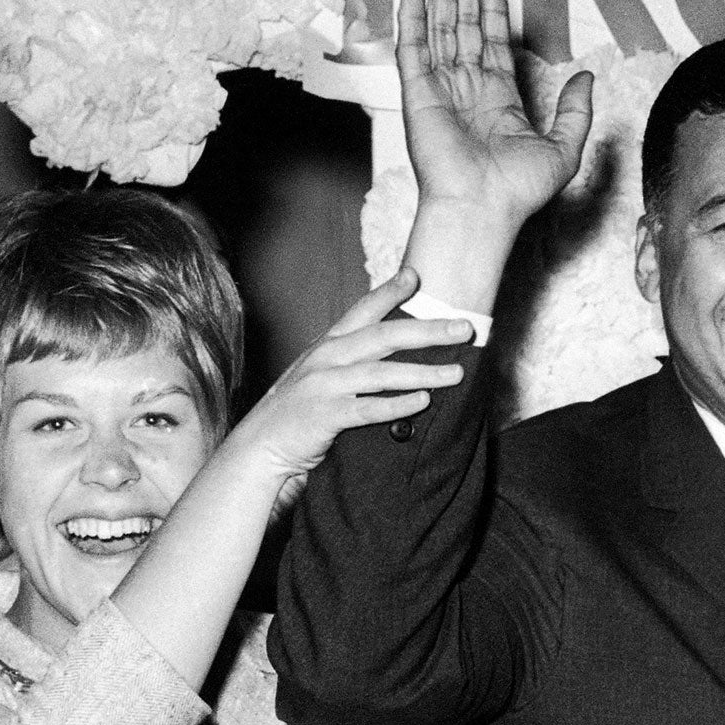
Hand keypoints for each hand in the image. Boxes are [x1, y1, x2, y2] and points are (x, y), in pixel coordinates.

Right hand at [230, 267, 470, 515]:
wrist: (260, 449)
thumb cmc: (300, 415)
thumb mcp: (322, 378)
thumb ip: (353, 363)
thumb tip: (399, 356)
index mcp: (329, 346)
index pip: (363, 311)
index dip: (389, 292)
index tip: (416, 275)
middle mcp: (326, 358)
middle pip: (383, 337)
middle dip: (427, 331)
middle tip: (464, 328)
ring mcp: (323, 385)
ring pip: (381, 373)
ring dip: (423, 371)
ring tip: (456, 372)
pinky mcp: (324, 415)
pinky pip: (367, 408)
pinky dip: (396, 404)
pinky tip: (423, 401)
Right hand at [398, 0, 593, 231]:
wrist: (482, 209)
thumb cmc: (519, 191)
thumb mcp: (564, 148)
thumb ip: (576, 111)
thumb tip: (587, 77)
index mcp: (499, 101)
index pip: (492, 44)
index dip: (490, 11)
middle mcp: (467, 91)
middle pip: (463, 28)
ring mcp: (441, 90)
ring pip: (440, 29)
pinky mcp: (417, 94)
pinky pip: (412, 48)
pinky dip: (411, 16)